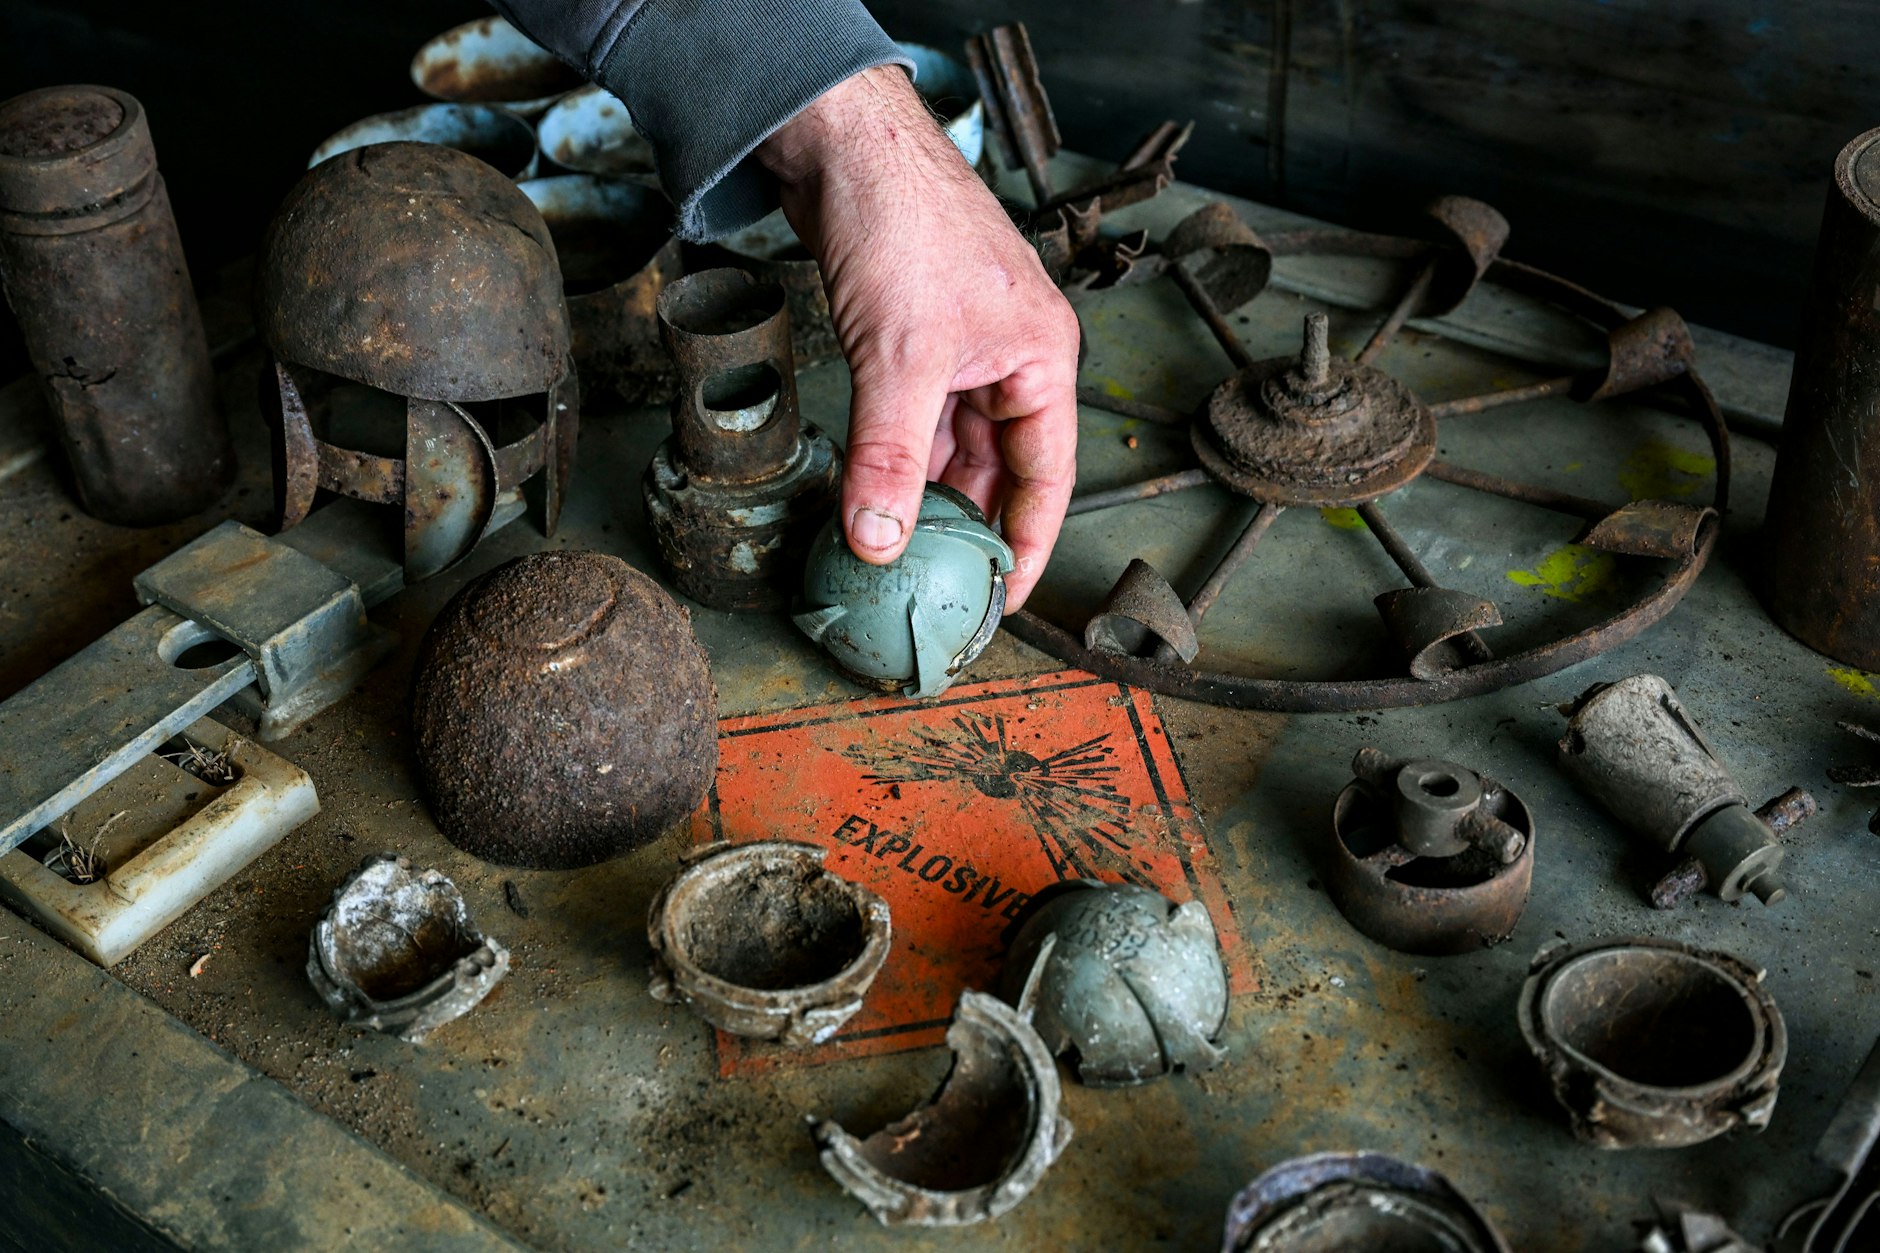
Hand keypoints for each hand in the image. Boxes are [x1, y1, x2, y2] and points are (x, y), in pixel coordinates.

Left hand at [757, 65, 1079, 609]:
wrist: (841, 143)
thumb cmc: (902, 219)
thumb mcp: (898, 359)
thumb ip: (889, 457)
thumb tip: (878, 537)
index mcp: (1039, 359)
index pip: (1046, 478)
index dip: (1025, 545)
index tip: (1000, 602)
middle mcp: (1008, 357)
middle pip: (996, 467)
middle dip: (964, 526)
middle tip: (936, 588)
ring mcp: (960, 348)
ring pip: (949, 445)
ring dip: (921, 493)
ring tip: (895, 552)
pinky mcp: (912, 337)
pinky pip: (913, 418)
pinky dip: (892, 456)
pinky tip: (867, 491)